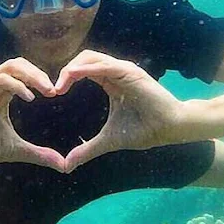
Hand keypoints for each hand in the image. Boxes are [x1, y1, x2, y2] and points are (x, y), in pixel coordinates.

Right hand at [0, 58, 64, 171]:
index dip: (41, 79)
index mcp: (0, 92)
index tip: (56, 93)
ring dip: (33, 75)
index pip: (23, 73)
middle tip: (55, 90)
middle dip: (39, 74)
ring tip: (47, 90)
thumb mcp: (14, 150)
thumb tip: (62, 165)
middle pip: (20, 64)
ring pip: (12, 66)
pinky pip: (2, 80)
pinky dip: (18, 86)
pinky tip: (30, 98)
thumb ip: (38, 153)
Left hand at [55, 50, 183, 171]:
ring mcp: (123, 70)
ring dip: (72, 68)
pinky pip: (104, 66)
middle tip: (53, 89)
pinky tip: (73, 78)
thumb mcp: (108, 141)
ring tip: (60, 85)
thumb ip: (87, 150)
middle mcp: (116, 71)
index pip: (83, 69)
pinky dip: (86, 69)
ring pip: (91, 58)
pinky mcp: (130, 72)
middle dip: (65, 70)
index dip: (67, 77)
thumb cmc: (145, 130)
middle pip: (84, 59)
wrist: (169, 128)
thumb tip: (66, 166)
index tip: (54, 94)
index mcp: (111, 81)